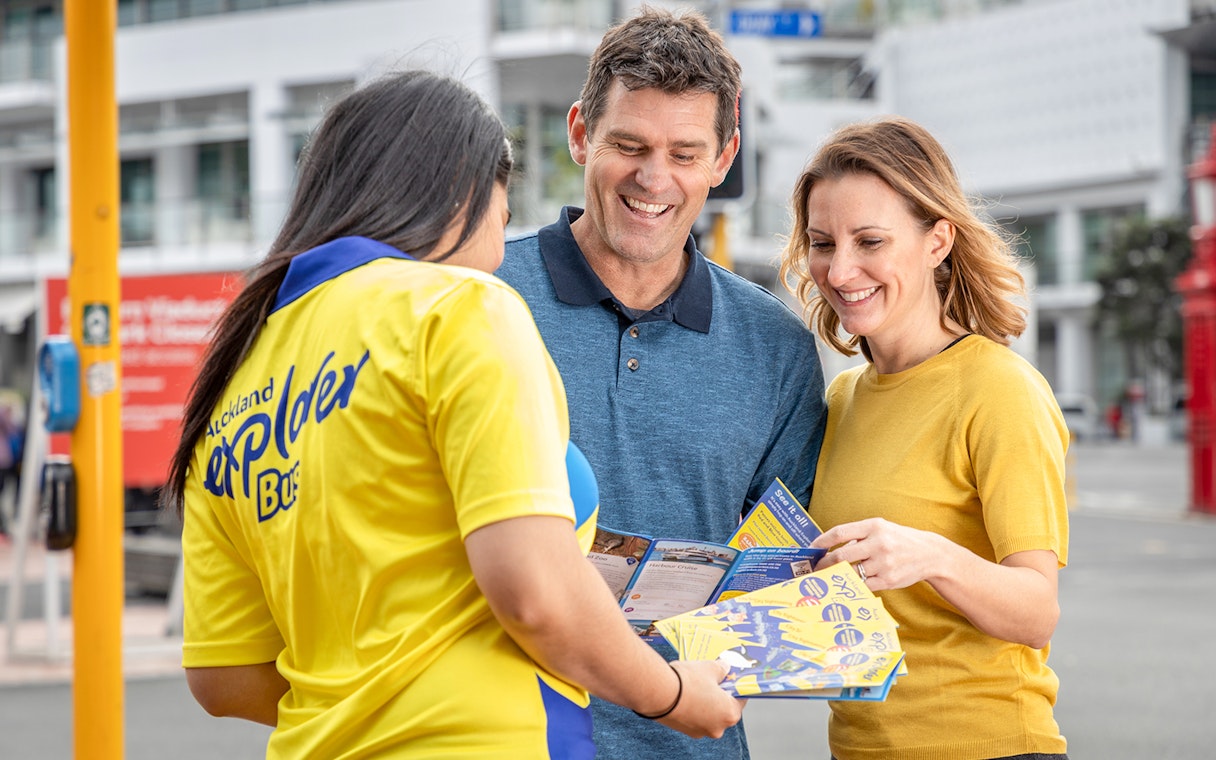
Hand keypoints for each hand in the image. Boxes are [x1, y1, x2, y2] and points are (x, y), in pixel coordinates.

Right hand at [656, 660, 742, 738]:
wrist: (659, 692)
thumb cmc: (688, 681)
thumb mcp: (710, 667)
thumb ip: (721, 669)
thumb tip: (725, 668)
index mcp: (730, 714)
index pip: (740, 699)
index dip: (735, 686)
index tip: (731, 677)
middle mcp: (717, 728)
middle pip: (724, 708)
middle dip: (719, 694)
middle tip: (712, 678)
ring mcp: (699, 731)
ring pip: (707, 714)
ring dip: (704, 701)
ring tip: (695, 683)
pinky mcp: (683, 730)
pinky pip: (693, 717)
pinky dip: (692, 707)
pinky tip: (684, 692)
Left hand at [810, 517, 949, 590]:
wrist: (930, 554)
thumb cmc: (899, 540)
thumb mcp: (881, 529)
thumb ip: (858, 536)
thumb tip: (830, 548)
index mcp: (874, 526)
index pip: (840, 532)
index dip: (822, 541)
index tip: (811, 548)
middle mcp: (879, 543)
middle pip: (841, 555)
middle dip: (824, 563)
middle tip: (815, 568)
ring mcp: (884, 563)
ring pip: (851, 572)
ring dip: (837, 576)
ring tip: (827, 578)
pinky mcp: (888, 580)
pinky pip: (863, 585)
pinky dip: (853, 585)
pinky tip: (846, 585)